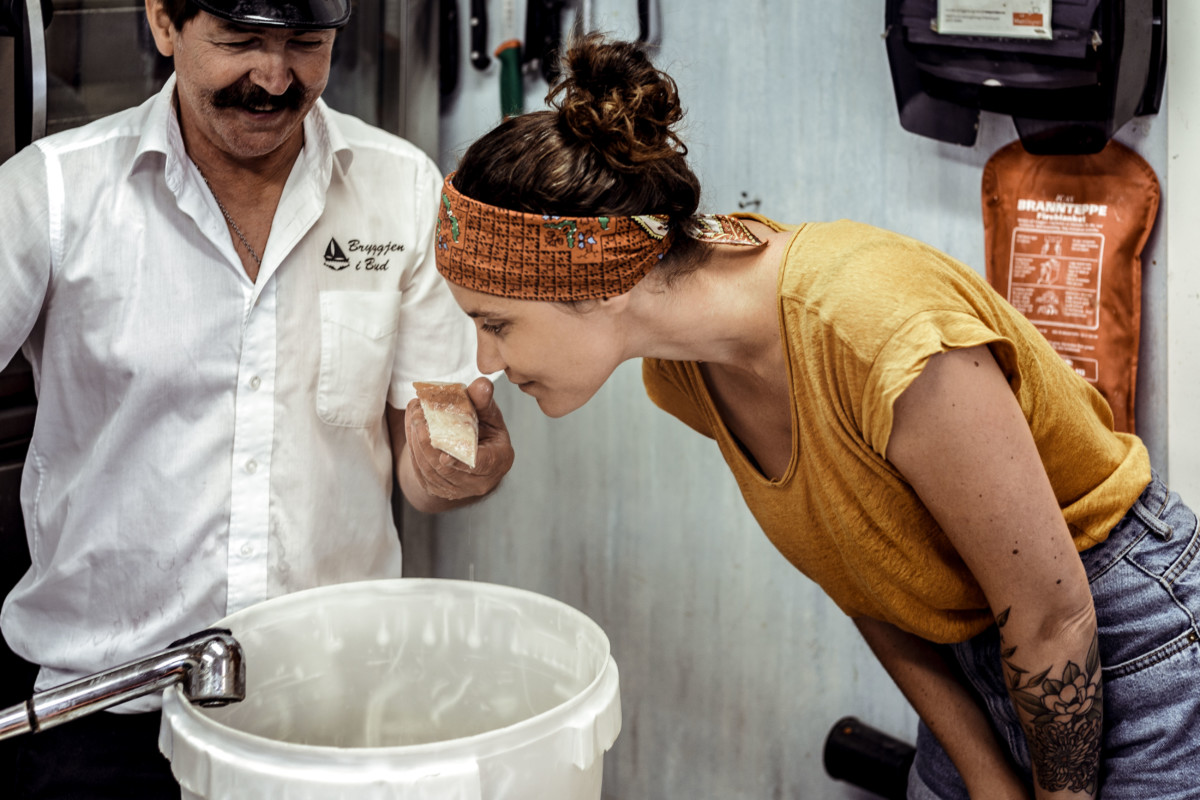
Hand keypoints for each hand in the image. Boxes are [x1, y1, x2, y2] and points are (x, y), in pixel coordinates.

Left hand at [404, 377, 514, 504]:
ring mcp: (456, 489)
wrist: (470, 455)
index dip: (462, 461)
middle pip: (447, 467)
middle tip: (419, 412)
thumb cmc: (485, 432)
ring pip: (429, 468)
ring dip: (416, 439)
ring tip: (414, 413)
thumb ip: (483, 401)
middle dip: (428, 439)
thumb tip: (481, 385)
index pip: (481, 464)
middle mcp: (478, 482)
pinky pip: (419, 469)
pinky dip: (412, 445)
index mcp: (498, 461)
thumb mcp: (489, 415)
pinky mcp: (436, 489)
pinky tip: (411, 425)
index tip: (444, 456)